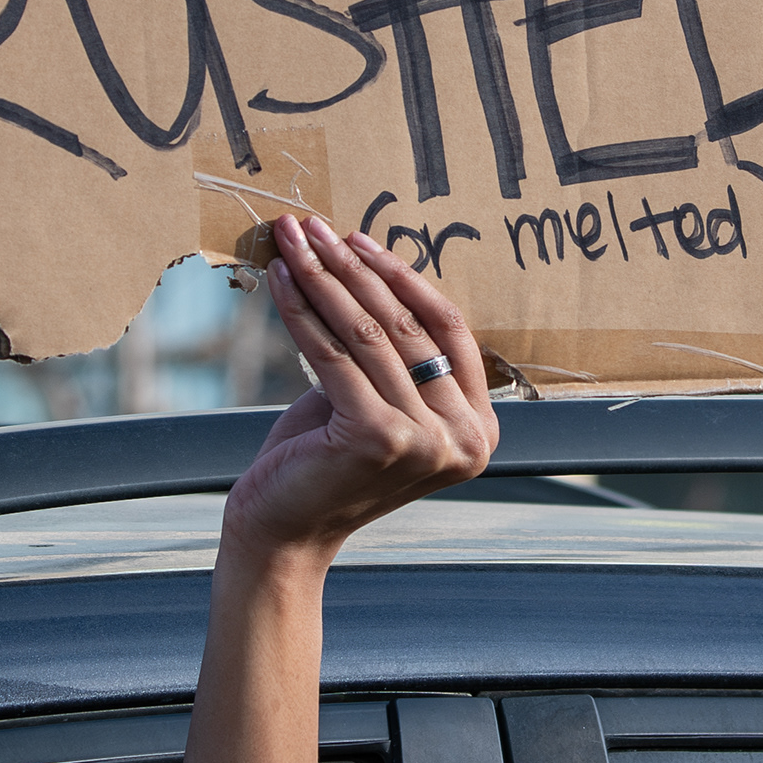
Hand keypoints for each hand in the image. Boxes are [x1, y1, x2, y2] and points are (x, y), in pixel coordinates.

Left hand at [183, 215, 497, 762]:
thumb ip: (394, 352)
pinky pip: (333, 354)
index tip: (359, 239)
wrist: (284, 535)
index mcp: (480, 430)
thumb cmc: (325, 462)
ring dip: (325, 278)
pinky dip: (302, 309)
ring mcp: (423, 440)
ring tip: (295, 240)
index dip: (403, 278)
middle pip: (407, 326)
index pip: (450, 331)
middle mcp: (463, 438)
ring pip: (369, 334)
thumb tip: (369, 262)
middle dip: (355, 268)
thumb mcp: (377, 400)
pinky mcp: (375, 436)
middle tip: (316, 227)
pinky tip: (281, 278)